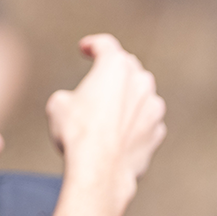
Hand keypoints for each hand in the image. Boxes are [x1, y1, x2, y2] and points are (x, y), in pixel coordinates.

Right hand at [45, 35, 167, 201]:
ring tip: (113, 106)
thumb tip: (77, 104)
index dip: (93, 45)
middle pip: (129, 68)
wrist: (100, 170)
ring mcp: (153, 110)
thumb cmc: (76, 132)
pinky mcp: (157, 134)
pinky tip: (123, 132)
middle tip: (102, 77)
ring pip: (143, 95)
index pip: (106, 45)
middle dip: (115, 70)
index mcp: (116, 67)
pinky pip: (147, 122)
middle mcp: (141, 83)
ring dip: (130, 97)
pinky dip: (137, 122)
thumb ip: (72, 95)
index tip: (85, 49)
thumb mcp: (59, 105)